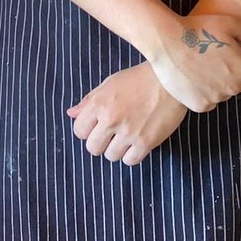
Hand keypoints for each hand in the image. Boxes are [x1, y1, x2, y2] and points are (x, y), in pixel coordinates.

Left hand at [67, 62, 187, 164]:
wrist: (170, 80)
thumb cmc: (138, 79)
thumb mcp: (109, 84)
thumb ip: (89, 101)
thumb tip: (71, 114)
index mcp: (99, 103)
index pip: (79, 130)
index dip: (87, 130)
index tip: (96, 126)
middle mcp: (111, 119)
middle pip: (92, 148)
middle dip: (99, 142)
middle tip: (110, 134)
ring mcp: (128, 132)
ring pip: (110, 156)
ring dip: (116, 149)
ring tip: (125, 137)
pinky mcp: (146, 142)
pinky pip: (130, 161)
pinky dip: (131, 155)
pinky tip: (136, 143)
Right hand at [147, 13, 240, 112]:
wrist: (166, 41)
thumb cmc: (199, 28)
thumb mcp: (232, 24)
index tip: (230, 53)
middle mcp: (234, 88)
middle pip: (240, 84)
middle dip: (231, 73)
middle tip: (212, 57)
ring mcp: (217, 98)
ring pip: (223, 93)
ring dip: (216, 83)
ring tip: (199, 65)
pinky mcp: (200, 106)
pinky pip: (207, 102)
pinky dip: (201, 92)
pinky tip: (191, 77)